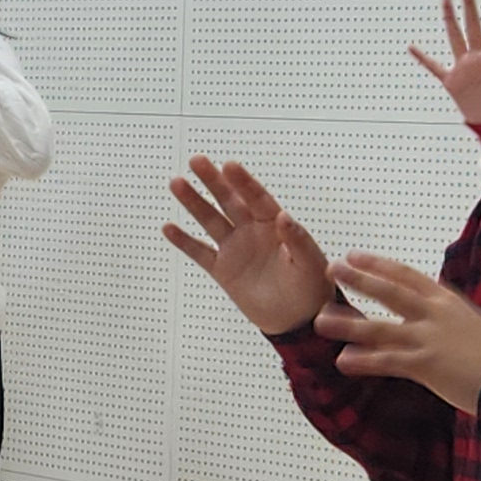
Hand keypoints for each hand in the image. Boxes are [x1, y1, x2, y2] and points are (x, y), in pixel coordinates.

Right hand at [163, 157, 338, 336]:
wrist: (298, 320)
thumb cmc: (311, 288)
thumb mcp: (311, 264)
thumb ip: (298, 240)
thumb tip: (283, 217)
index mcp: (275, 225)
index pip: (257, 197)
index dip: (243, 182)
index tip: (229, 165)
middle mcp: (252, 231)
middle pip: (229, 200)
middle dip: (213, 180)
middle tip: (197, 160)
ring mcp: (236, 248)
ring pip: (210, 220)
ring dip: (193, 202)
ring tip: (177, 183)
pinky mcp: (223, 270)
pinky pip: (200, 252)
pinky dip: (184, 241)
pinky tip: (169, 227)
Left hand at [324, 255, 480, 415]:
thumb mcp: (471, 324)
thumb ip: (446, 314)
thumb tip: (432, 307)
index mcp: (447, 301)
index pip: (406, 275)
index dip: (377, 265)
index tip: (354, 256)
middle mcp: (436, 314)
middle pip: (389, 291)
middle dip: (358, 279)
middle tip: (332, 269)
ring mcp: (429, 339)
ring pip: (381, 327)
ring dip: (348, 323)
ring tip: (321, 319)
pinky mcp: (427, 365)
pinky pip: (388, 361)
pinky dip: (364, 360)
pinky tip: (343, 359)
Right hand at [407, 0, 480, 124]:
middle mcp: (478, 58)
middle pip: (472, 26)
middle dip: (469, 5)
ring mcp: (463, 67)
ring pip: (455, 37)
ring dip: (450, 20)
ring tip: (446, 1)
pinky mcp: (452, 80)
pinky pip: (434, 66)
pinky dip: (422, 58)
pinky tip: (413, 48)